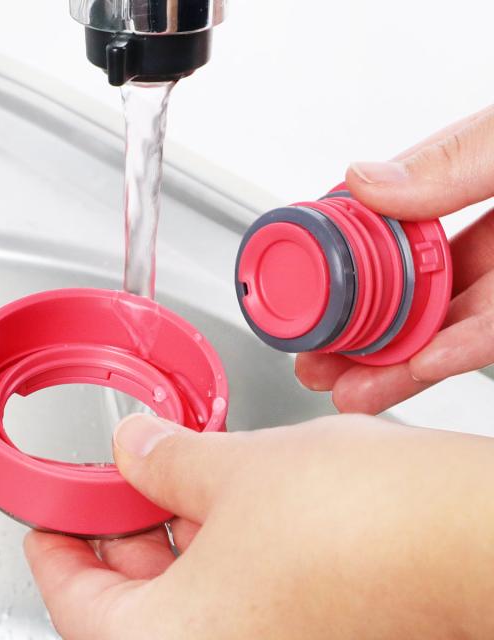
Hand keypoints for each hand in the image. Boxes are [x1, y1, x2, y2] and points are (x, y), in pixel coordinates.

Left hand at [25, 414, 493, 638]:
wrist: (467, 534)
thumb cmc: (359, 519)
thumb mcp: (230, 469)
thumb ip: (164, 460)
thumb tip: (133, 447)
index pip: (76, 609)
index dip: (56, 554)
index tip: (49, 523)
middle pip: (133, 609)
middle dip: (118, 541)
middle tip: (111, 490)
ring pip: (188, 602)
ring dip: (169, 542)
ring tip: (164, 483)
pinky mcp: (310, 630)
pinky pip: (235, 599)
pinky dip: (215, 554)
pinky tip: (220, 504)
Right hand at [296, 105, 493, 413]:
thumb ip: (445, 159)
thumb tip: (363, 179)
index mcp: (464, 185)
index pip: (387, 229)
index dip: (343, 266)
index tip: (308, 294)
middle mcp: (484, 238)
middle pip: (405, 294)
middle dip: (354, 334)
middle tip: (312, 361)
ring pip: (438, 328)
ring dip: (388, 364)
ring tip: (343, 391)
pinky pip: (489, 340)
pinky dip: (448, 357)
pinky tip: (409, 374)